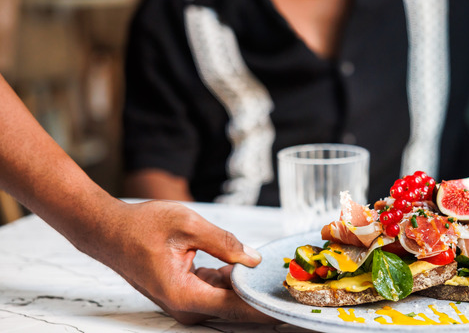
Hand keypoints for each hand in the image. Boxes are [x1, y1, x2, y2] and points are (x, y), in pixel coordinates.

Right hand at [92, 200, 277, 324]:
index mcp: (183, 294)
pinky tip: (249, 266)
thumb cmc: (141, 226)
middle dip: (262, 297)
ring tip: (278, 276)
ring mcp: (184, 302)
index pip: (235, 307)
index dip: (265, 307)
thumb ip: (224, 243)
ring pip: (227, 298)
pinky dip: (233, 280)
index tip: (291, 306)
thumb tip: (253, 259)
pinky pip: (217, 290)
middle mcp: (184, 305)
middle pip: (234, 307)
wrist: (109, 230)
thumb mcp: (188, 224)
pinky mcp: (185, 293)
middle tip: (296, 290)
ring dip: (249, 287)